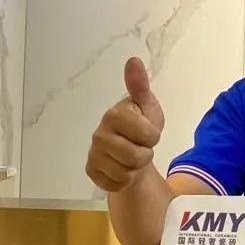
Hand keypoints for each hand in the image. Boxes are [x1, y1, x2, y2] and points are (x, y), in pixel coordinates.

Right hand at [86, 57, 165, 191]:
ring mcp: (94, 153)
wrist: (131, 149)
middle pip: (135, 156)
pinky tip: (121, 168)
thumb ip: (140, 86)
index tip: (148, 132)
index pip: (146, 134)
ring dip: (135, 168)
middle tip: (140, 146)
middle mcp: (99, 133)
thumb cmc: (140, 125)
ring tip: (132, 156)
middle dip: (145, 154)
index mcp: (114, 115)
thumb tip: (133, 60)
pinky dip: (124, 180)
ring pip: (126, 172)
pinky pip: (115, 184)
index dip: (153, 136)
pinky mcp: (92, 171)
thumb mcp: (147, 105)